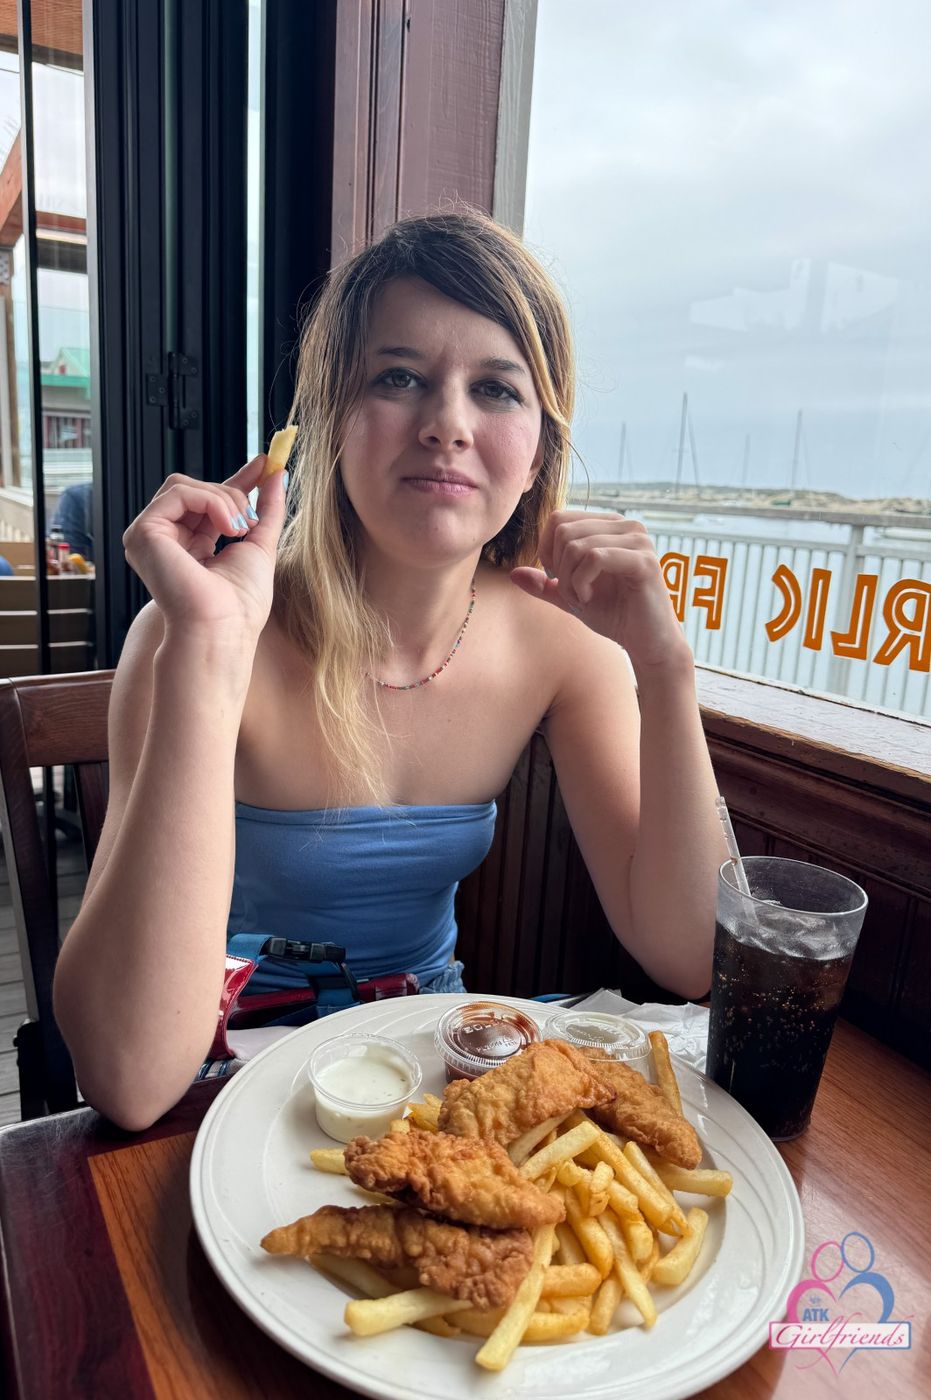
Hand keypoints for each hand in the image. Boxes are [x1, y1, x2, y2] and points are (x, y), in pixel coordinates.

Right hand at [122, 456, 286, 636]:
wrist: (223, 628)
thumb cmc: (240, 604)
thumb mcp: (259, 545)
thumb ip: (267, 509)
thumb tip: (276, 473)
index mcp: (189, 545)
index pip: (208, 501)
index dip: (236, 481)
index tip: (263, 465)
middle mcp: (164, 539)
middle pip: (195, 488)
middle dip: (232, 495)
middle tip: (249, 522)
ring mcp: (149, 536)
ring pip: (186, 485)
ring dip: (223, 499)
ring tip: (238, 529)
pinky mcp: (143, 533)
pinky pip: (179, 492)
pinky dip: (210, 501)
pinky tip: (226, 527)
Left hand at [510, 510, 690, 671]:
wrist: (647, 643)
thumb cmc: (614, 616)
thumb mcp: (571, 597)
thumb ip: (545, 585)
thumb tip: (513, 574)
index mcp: (609, 525)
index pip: (559, 518)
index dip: (547, 550)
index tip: (559, 580)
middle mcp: (626, 525)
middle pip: (564, 531)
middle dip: (558, 569)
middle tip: (571, 596)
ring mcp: (638, 540)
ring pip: (576, 545)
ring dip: (568, 581)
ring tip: (580, 601)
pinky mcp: (644, 560)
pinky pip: (594, 558)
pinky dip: (580, 583)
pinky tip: (588, 600)